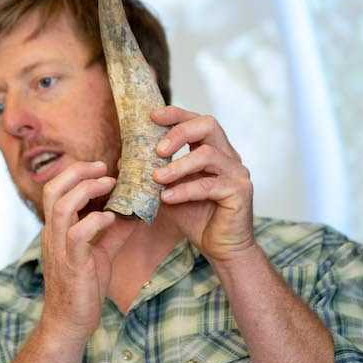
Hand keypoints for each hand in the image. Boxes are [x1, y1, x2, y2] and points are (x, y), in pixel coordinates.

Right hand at [38, 161, 138, 345]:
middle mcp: (53, 234)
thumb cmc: (83, 288)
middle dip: (78, 172)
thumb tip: (134, 213)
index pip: (56, 189)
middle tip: (104, 168)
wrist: (70, 323)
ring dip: (86, 190)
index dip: (76, 172)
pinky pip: (78, 235)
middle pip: (53, 189)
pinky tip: (110, 218)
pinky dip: (95, 221)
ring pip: (62, 207)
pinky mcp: (72, 264)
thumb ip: (112, 233)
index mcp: (56, 229)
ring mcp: (59, 248)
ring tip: (109, 184)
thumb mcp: (100, 254)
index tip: (101, 168)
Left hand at [151, 106, 254, 264]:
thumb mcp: (169, 191)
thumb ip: (153, 175)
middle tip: (157, 149)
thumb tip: (123, 161)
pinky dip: (185, 189)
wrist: (222, 248)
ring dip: (178, 165)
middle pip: (208, 125)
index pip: (196, 120)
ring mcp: (237, 172)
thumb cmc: (197, 217)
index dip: (176, 114)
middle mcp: (228, 156)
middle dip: (179, 132)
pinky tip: (167, 198)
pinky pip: (209, 185)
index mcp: (213, 150)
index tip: (153, 116)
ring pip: (207, 155)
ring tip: (156, 177)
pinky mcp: (239, 191)